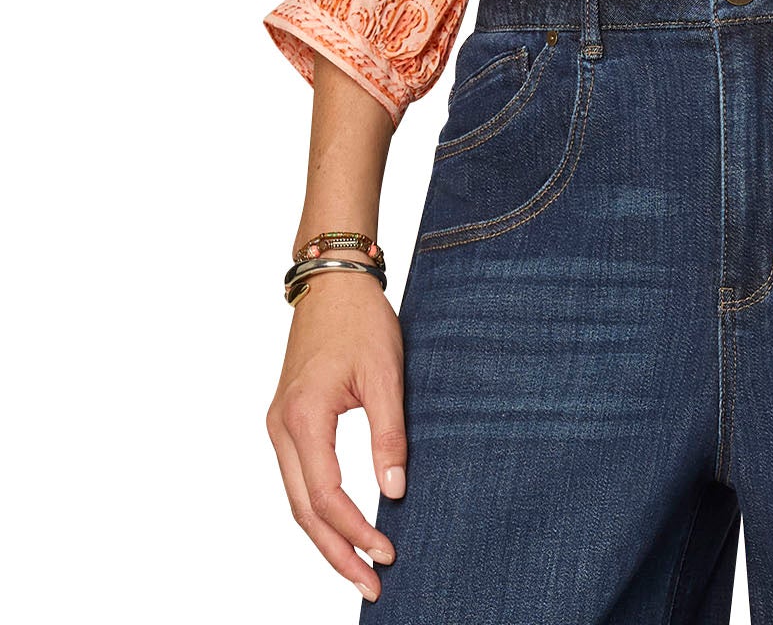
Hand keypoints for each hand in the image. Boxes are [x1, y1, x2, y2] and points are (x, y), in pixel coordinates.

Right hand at [266, 271, 406, 603]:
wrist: (332, 282)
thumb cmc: (360, 321)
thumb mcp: (386, 373)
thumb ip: (389, 434)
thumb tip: (396, 491)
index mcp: (303, 417)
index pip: (327, 495)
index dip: (356, 530)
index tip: (387, 553)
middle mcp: (281, 428)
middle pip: (304, 511)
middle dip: (337, 553)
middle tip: (371, 586)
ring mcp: (279, 427)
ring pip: (298, 500)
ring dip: (326, 537)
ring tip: (359, 568)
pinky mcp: (288, 423)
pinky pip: (299, 480)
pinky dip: (319, 510)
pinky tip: (342, 528)